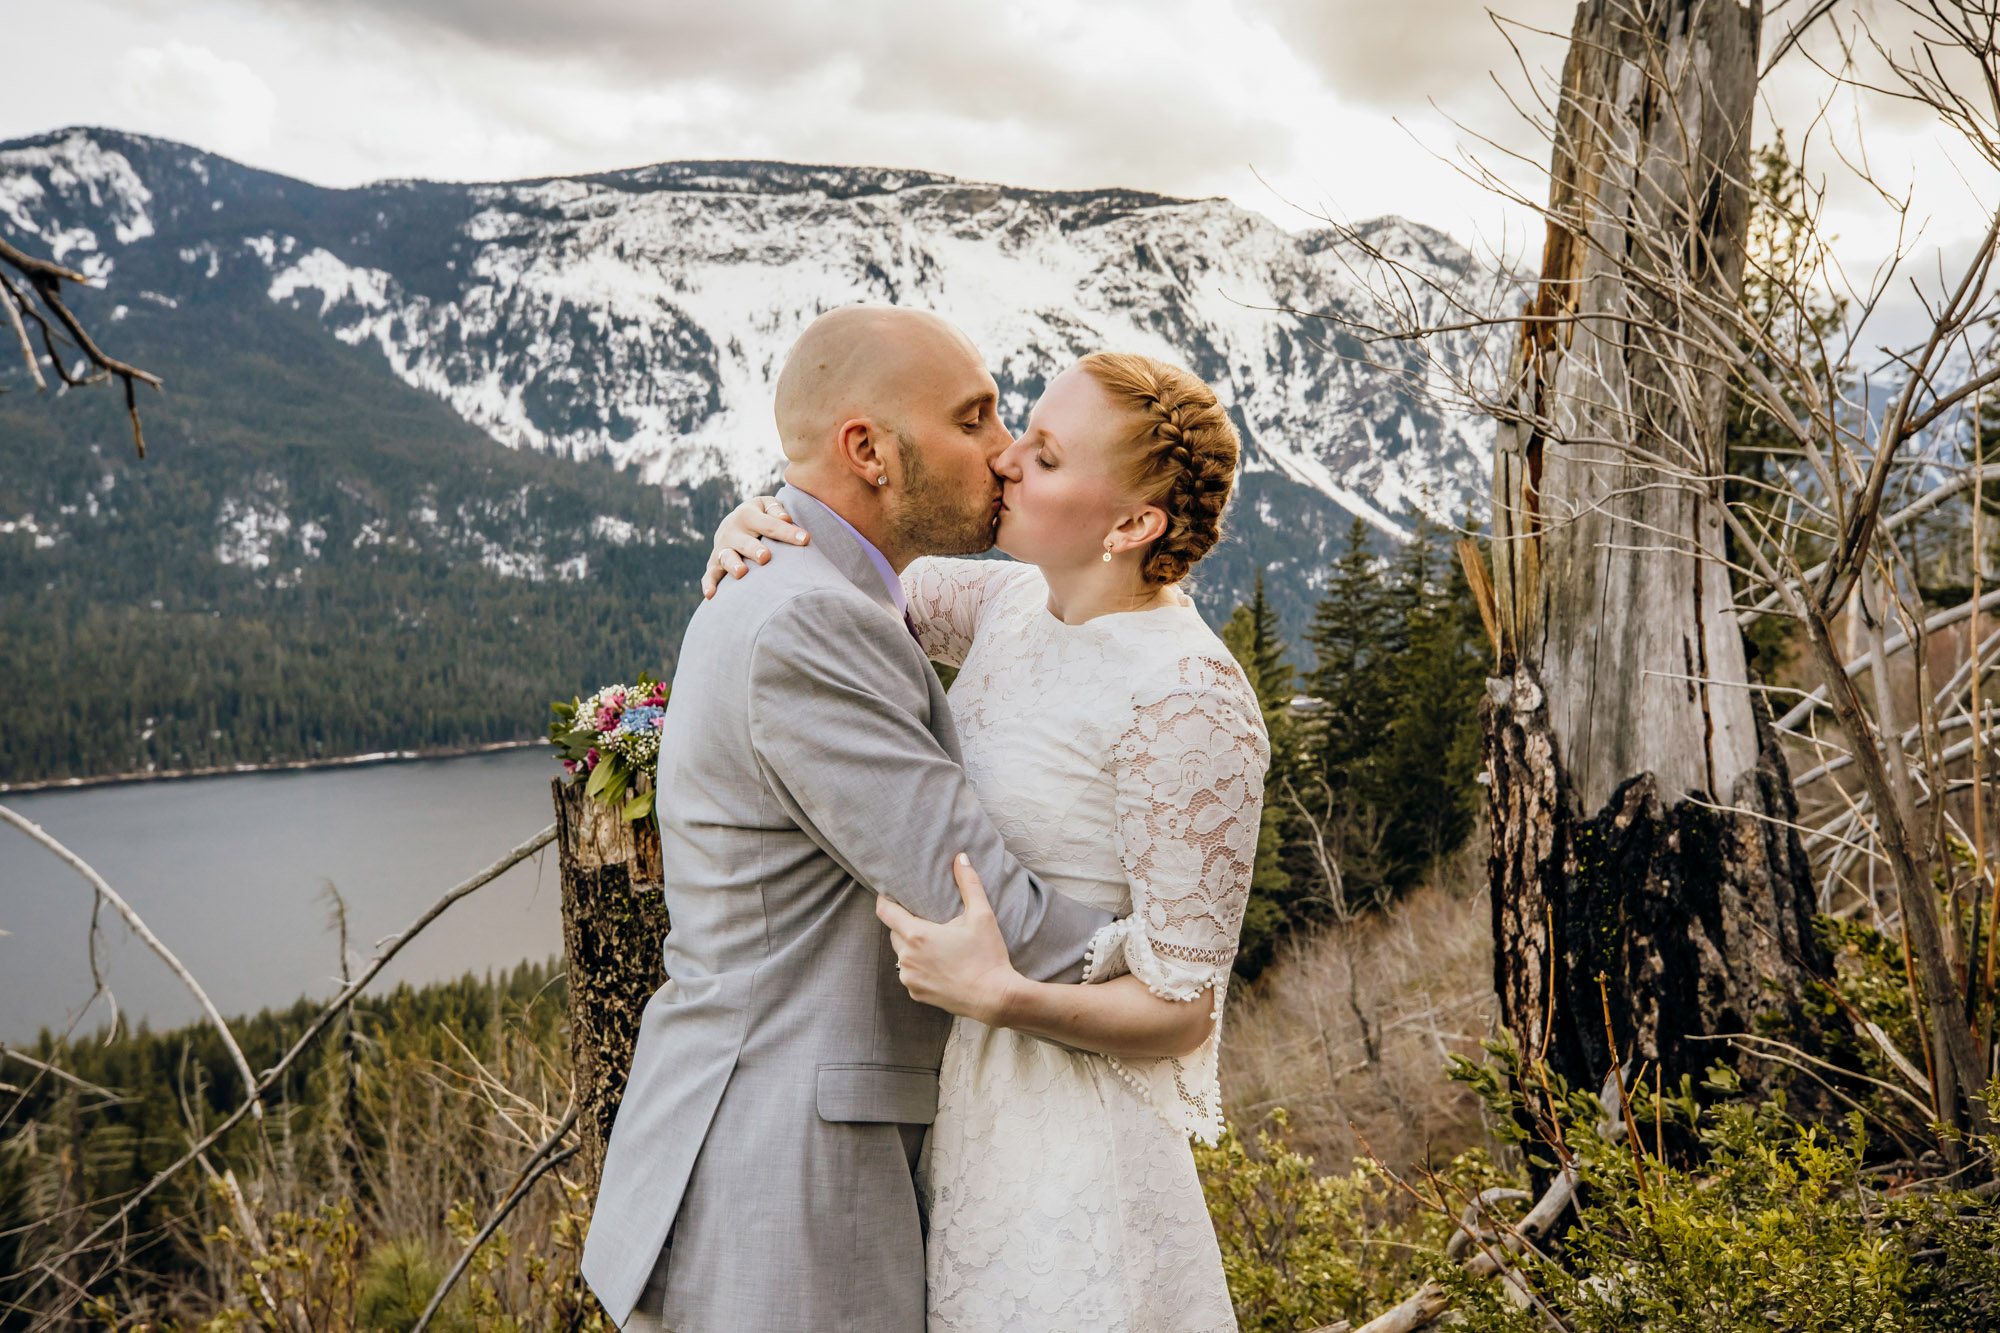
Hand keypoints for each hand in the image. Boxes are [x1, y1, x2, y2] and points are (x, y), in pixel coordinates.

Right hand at [701, 496, 810, 597]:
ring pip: (726, 557)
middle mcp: (732, 531)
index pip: (770, 524)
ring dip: (733, 565)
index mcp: (747, 515)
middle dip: (754, 549)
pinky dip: (709, 584)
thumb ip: (776, 510)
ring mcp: (722, 548)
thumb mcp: (767, 506)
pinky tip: (711, 596)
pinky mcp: (714, 563)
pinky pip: (710, 574)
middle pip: (744, 542)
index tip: (806, 539)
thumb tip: (786, 519)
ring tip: (742, 573)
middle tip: (765, 557)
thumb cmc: (761, 516)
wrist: (735, 522)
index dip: (788, 532)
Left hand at [876, 854, 1021, 1025]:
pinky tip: (940, 964)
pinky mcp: (916, 993)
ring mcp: (909, 978)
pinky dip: (920, 966)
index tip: (890, 892)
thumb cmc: (988, 955)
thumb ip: (969, 884)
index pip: (885, 911)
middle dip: (906, 923)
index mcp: (917, 935)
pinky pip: (911, 973)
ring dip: (913, 947)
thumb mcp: (982, 916)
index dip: (885, 899)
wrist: (995, 997)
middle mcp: (906, 957)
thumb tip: (961, 857)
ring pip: (902, 954)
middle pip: (895, 932)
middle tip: (925, 918)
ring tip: (936, 943)